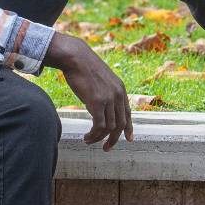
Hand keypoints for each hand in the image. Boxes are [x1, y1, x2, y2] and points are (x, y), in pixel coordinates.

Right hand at [45, 32, 131, 150]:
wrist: (76, 57)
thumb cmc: (83, 66)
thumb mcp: (100, 79)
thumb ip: (104, 91)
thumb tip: (100, 104)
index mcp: (120, 89)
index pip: (128, 113)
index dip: (129, 128)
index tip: (128, 139)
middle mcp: (117, 95)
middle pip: (121, 124)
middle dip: (114, 139)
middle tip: (106, 148)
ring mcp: (108, 99)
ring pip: (110, 127)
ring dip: (99, 138)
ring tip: (89, 141)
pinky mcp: (97, 102)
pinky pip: (99, 126)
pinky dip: (94, 135)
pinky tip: (86, 136)